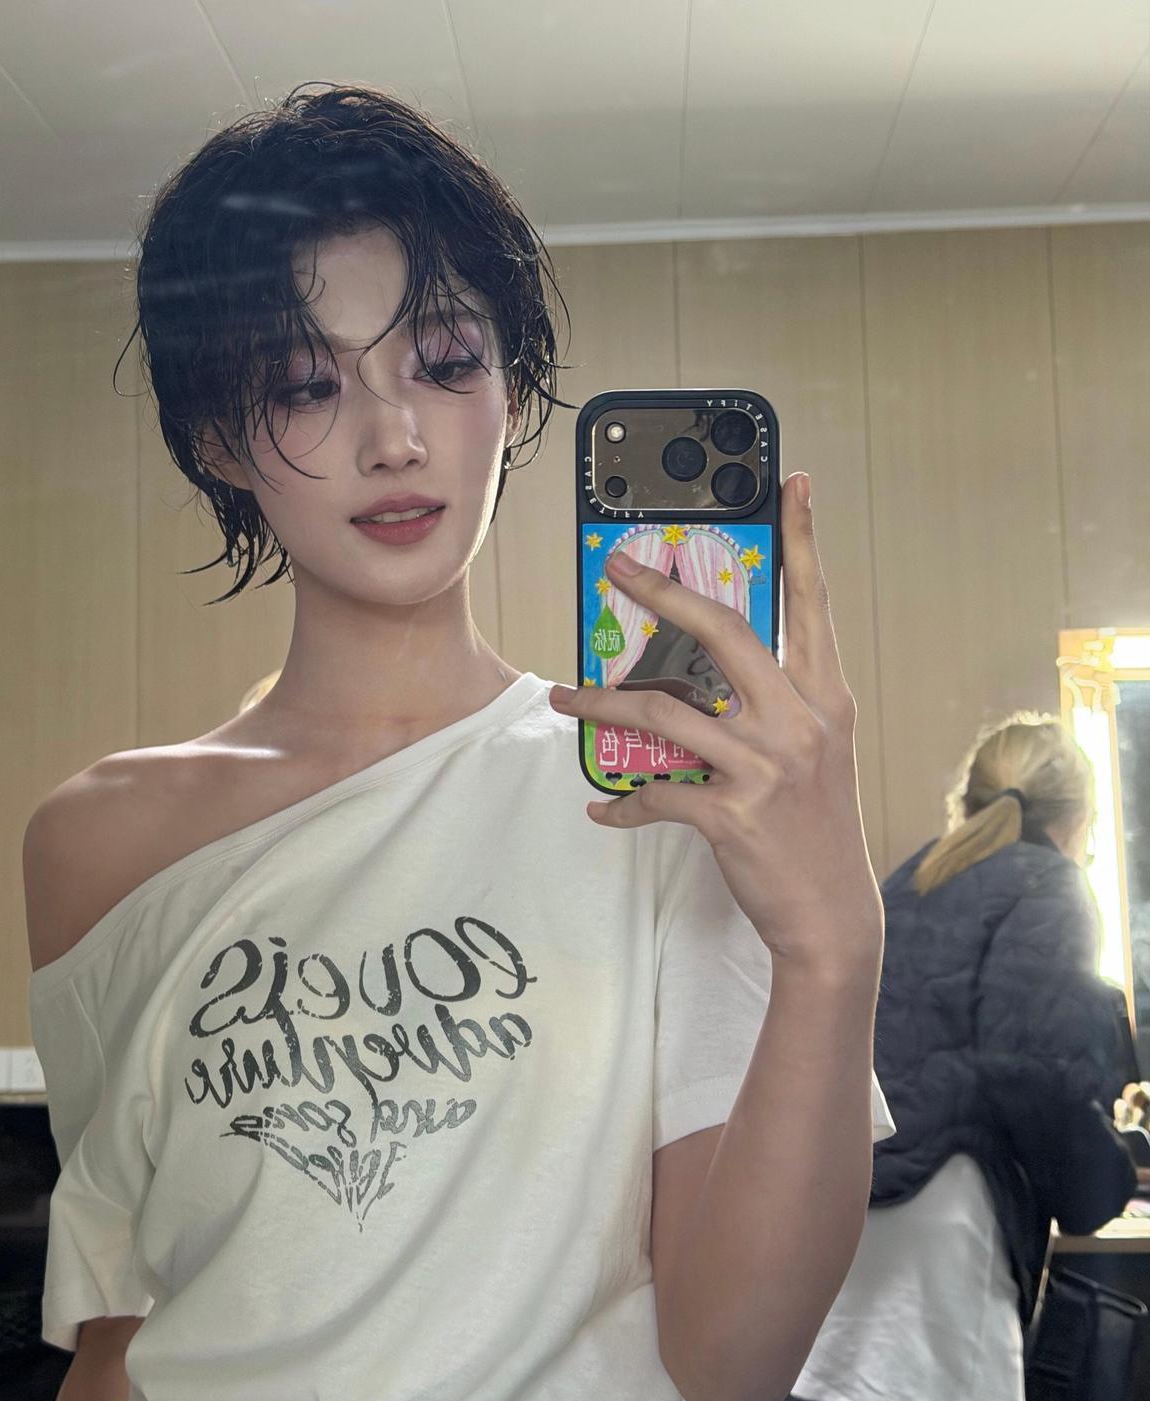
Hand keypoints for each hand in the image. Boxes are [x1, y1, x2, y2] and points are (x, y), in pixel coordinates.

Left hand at [549, 473, 882, 971]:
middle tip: (616, 567)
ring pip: (664, 710)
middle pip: (721, 630)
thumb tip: (708, 667)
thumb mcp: (815, 750)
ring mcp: (765, 765)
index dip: (803, 539)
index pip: (813, 602)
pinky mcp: (732, 814)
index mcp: (823, 696)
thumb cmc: (817, 828)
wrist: (834, 917)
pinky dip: (623, 802)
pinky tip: (602, 808)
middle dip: (661, 591)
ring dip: (603, 705)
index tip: (793, 483)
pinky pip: (656, 793)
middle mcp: (799, 720)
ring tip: (566, 699)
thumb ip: (775, 702)